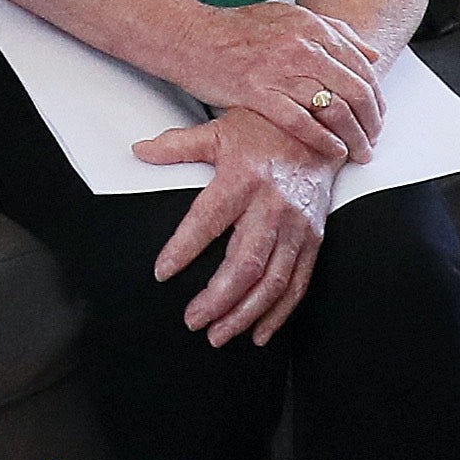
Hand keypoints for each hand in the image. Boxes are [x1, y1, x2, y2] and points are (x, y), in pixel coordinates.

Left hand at [134, 110, 335, 344]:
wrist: (320, 124)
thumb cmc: (266, 129)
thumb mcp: (218, 130)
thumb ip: (177, 145)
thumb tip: (139, 150)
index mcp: (242, 179)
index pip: (207, 220)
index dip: (184, 248)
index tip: (162, 272)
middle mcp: (272, 206)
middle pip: (244, 263)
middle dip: (218, 299)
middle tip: (193, 320)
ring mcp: (297, 226)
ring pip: (273, 281)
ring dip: (245, 313)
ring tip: (220, 334)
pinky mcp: (314, 238)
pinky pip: (298, 282)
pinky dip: (280, 312)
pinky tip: (260, 331)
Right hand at [194, 0, 387, 163]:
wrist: (191, 36)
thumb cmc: (236, 29)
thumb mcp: (289, 16)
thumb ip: (332, 30)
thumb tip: (370, 51)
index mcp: (312, 27)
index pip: (362, 66)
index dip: (377, 96)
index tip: (378, 115)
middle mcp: (301, 47)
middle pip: (355, 90)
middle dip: (372, 121)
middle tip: (374, 139)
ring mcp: (280, 70)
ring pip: (334, 108)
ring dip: (353, 136)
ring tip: (359, 152)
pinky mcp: (258, 92)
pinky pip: (302, 122)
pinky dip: (323, 140)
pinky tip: (333, 150)